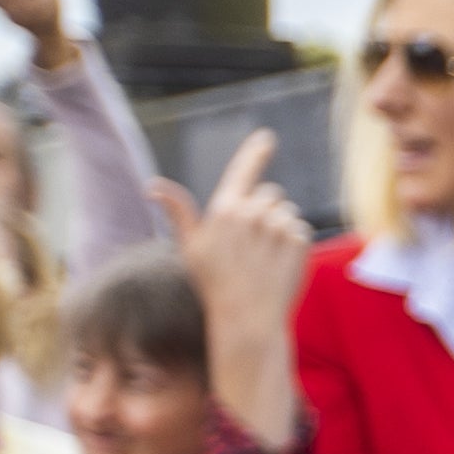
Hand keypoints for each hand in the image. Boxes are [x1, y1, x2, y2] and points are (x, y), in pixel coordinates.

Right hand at [164, 135, 309, 446]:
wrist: (245, 317)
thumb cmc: (214, 283)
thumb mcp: (192, 247)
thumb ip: (179, 213)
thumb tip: (153, 187)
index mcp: (223, 210)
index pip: (242, 172)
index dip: (254, 152)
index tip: (266, 137)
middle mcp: (250, 213)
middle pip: (270, 194)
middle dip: (265, 212)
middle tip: (251, 246)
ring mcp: (276, 226)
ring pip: (286, 212)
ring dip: (280, 229)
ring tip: (263, 258)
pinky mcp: (298, 240)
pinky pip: (301, 230)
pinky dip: (294, 244)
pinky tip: (279, 264)